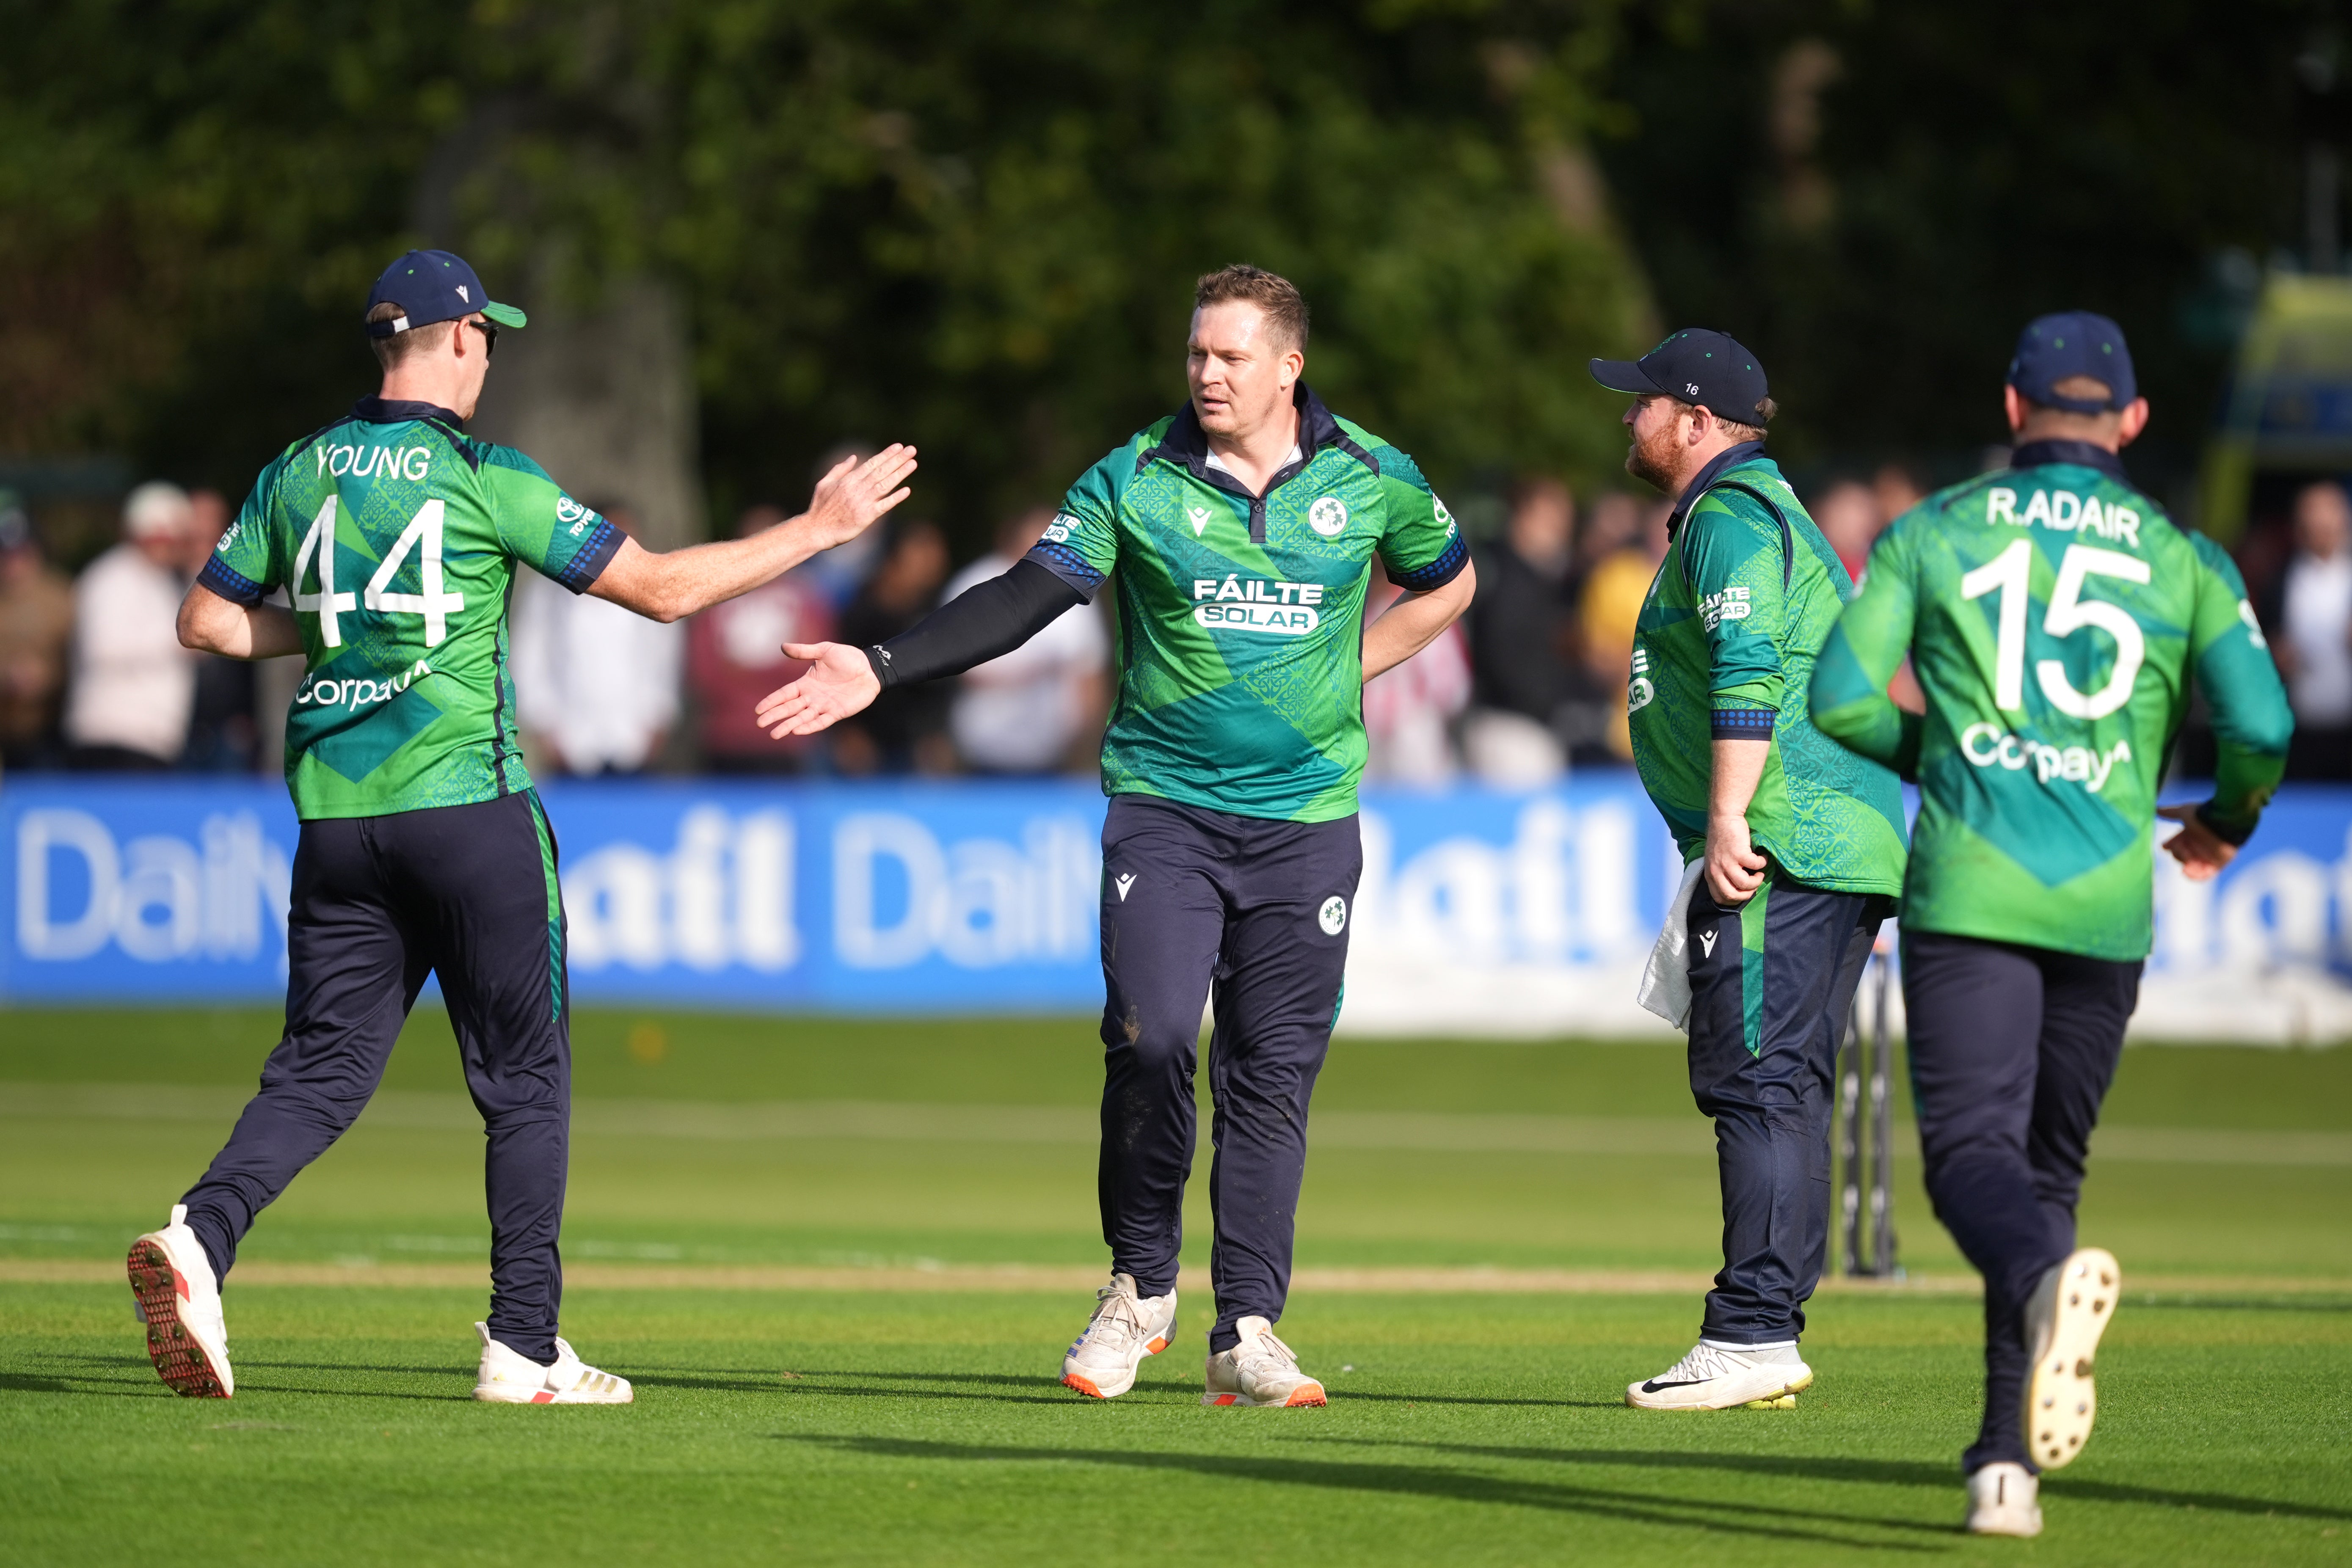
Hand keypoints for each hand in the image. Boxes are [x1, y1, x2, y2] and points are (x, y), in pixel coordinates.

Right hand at [755, 642, 882, 737]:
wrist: (871, 667)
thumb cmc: (848, 658)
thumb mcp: (824, 651)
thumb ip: (804, 651)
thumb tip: (783, 646)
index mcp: (807, 683)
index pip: (785, 694)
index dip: (772, 701)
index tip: (758, 710)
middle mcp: (812, 697)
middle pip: (790, 708)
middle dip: (775, 716)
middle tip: (760, 724)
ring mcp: (824, 706)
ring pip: (802, 718)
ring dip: (789, 725)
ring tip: (775, 734)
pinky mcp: (837, 712)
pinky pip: (821, 721)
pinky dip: (809, 726)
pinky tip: (797, 731)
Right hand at [798, 445, 917, 551]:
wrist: (816, 530)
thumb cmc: (819, 507)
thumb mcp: (824, 483)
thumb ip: (839, 469)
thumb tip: (854, 457)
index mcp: (848, 480)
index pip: (871, 463)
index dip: (886, 454)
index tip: (898, 447)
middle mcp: (857, 489)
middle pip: (881, 471)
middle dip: (897, 459)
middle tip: (911, 450)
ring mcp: (863, 502)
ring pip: (885, 485)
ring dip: (900, 473)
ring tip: (913, 463)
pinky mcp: (867, 517)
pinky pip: (884, 506)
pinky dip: (895, 498)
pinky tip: (907, 490)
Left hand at [1704, 813, 1767, 904]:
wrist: (1724, 817)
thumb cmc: (1722, 838)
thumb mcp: (1715, 859)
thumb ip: (1721, 873)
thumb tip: (1736, 887)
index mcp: (1710, 874)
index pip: (1719, 898)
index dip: (1734, 899)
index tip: (1744, 892)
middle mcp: (1716, 870)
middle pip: (1731, 895)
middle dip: (1747, 894)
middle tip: (1754, 885)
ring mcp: (1727, 862)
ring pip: (1744, 884)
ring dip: (1756, 881)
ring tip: (1759, 872)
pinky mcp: (1739, 853)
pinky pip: (1756, 866)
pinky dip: (1762, 863)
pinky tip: (1762, 856)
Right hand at [2157, 803, 2235, 881]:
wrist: (2223, 822)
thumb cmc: (2203, 816)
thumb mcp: (2184, 812)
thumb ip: (2170, 812)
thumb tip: (2155, 808)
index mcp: (2189, 836)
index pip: (2175, 844)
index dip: (2170, 845)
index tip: (2166, 845)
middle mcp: (2197, 846)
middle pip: (2180, 856)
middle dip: (2179, 853)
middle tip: (2182, 848)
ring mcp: (2206, 856)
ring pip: (2189, 865)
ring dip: (2186, 864)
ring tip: (2187, 862)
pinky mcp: (2216, 865)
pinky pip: (2203, 876)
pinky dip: (2195, 877)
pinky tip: (2187, 872)